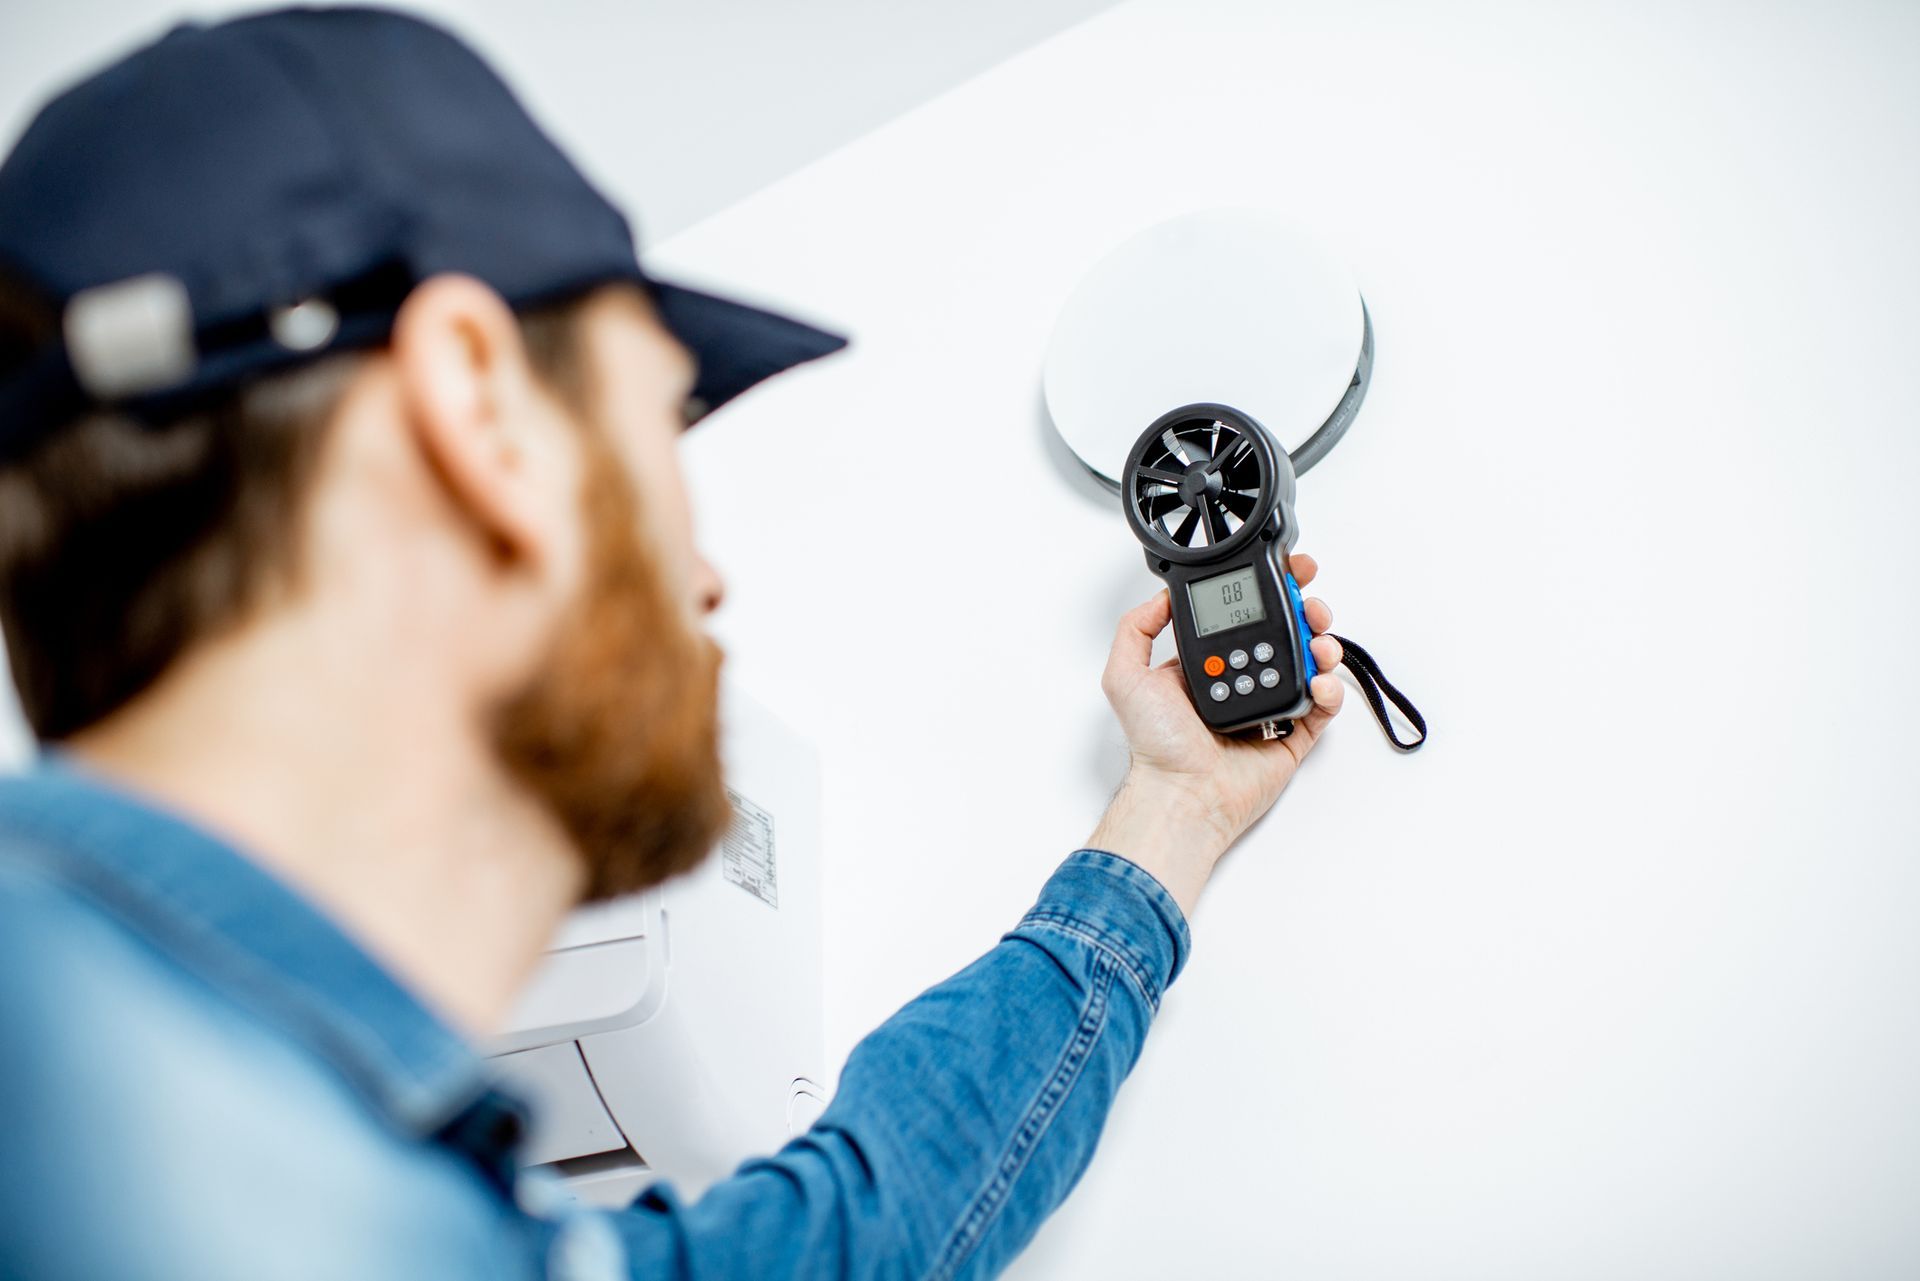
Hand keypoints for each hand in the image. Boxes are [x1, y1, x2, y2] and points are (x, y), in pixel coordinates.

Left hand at [1087, 553, 1344, 918]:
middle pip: (1284, 634)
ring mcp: (1268, 706)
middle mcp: (1240, 680)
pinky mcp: (1292, 734)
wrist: (1183, 793)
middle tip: (1311, 605)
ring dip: (1323, 644)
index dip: (1266, 593)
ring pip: (1309, 664)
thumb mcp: (1125, 676)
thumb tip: (1162, 596)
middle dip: (1305, 612)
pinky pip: (1322, 706)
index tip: (1285, 574)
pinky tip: (1319, 682)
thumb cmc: (1156, 745)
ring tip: (1319, 643)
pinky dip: (1330, 689)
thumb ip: (1136, 628)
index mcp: (1207, 664)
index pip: (1243, 617)